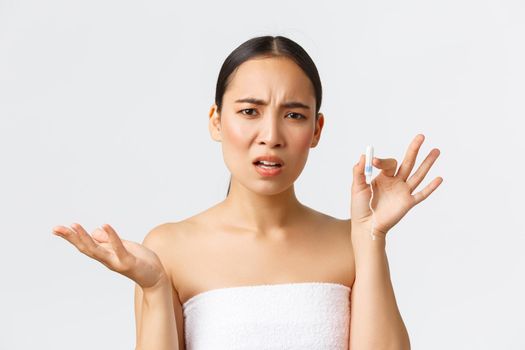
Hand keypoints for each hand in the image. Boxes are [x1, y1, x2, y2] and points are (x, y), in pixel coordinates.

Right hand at [52, 223, 167, 289]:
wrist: (156, 277)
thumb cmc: (141, 261)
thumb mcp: (124, 246)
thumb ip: (109, 241)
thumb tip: (94, 231)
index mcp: (106, 254)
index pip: (85, 245)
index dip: (71, 237)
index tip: (56, 229)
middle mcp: (107, 259)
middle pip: (86, 248)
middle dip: (71, 237)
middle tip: (56, 228)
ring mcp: (117, 262)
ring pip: (97, 250)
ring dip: (85, 238)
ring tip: (74, 226)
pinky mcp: (129, 262)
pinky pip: (119, 248)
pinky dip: (112, 237)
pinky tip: (105, 225)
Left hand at [351, 134, 442, 237]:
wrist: (365, 226)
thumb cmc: (360, 207)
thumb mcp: (356, 186)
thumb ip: (359, 171)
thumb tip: (363, 156)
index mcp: (384, 177)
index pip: (389, 163)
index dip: (382, 160)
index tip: (373, 161)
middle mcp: (396, 182)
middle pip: (408, 163)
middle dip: (414, 149)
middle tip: (421, 136)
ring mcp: (403, 192)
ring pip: (418, 175)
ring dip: (427, 163)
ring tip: (436, 150)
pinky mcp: (407, 203)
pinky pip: (421, 194)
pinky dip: (431, 187)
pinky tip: (439, 178)